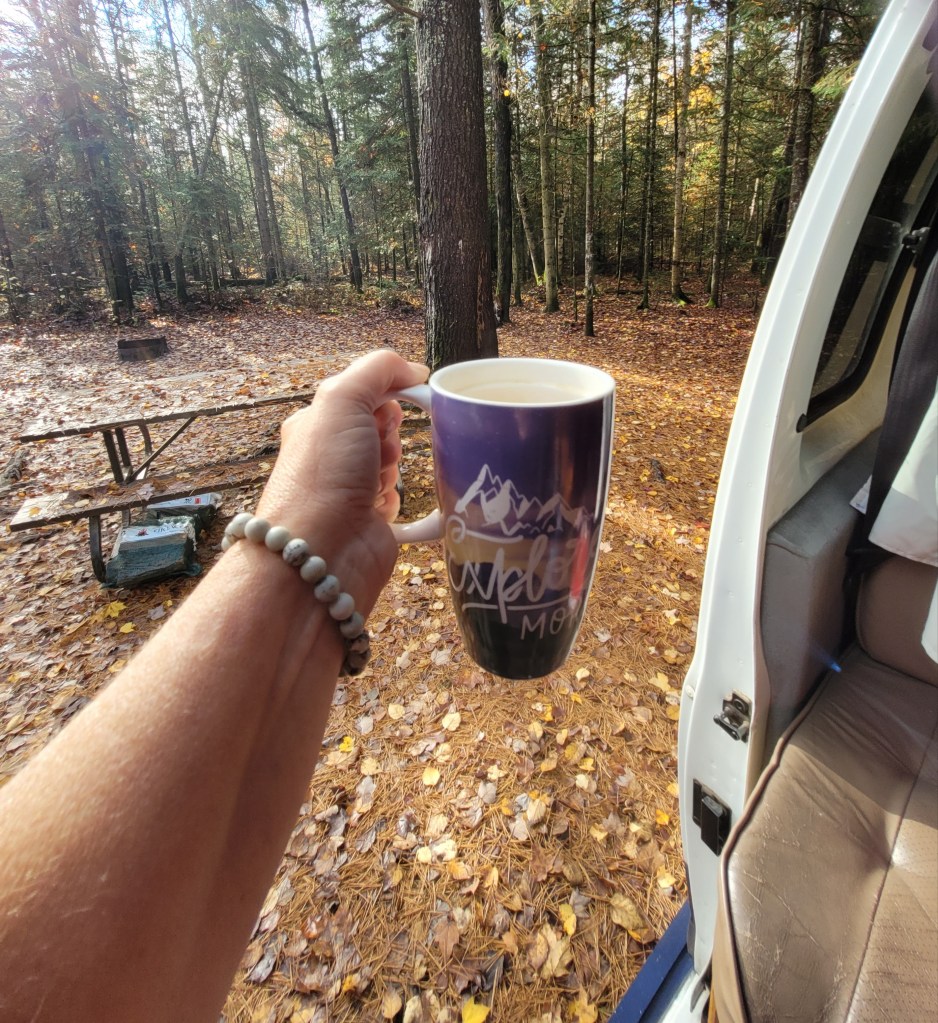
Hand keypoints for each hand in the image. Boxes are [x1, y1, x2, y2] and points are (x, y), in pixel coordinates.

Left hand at [256, 350, 428, 611]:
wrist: (321, 551)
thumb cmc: (324, 473)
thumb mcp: (344, 398)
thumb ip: (379, 370)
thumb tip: (414, 370)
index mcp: (315, 424)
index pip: (361, 396)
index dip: (384, 398)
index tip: (391, 409)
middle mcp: (328, 457)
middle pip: (379, 429)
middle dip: (389, 435)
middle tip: (379, 449)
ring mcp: (347, 491)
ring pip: (390, 464)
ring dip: (393, 468)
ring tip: (376, 481)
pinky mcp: (368, 523)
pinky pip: (396, 500)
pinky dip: (396, 500)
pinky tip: (380, 507)